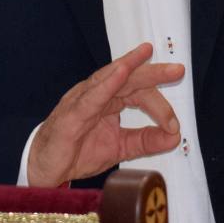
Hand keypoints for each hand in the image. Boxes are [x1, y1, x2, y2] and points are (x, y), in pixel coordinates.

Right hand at [26, 42, 183, 187]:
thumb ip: (145, 140)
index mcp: (110, 100)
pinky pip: (91, 95)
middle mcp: (97, 94)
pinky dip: (107, 82)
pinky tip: (120, 72)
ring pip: (109, 78)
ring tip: (147, 54)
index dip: (160, 106)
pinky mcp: (72, 113)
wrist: (45, 169)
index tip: (174, 125)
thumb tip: (174, 136)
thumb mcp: (120, 147)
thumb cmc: (77, 152)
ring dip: (130, 66)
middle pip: (128, 78)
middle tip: (178, 69)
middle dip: (153, 72)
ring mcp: (83, 100)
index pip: (139, 93)